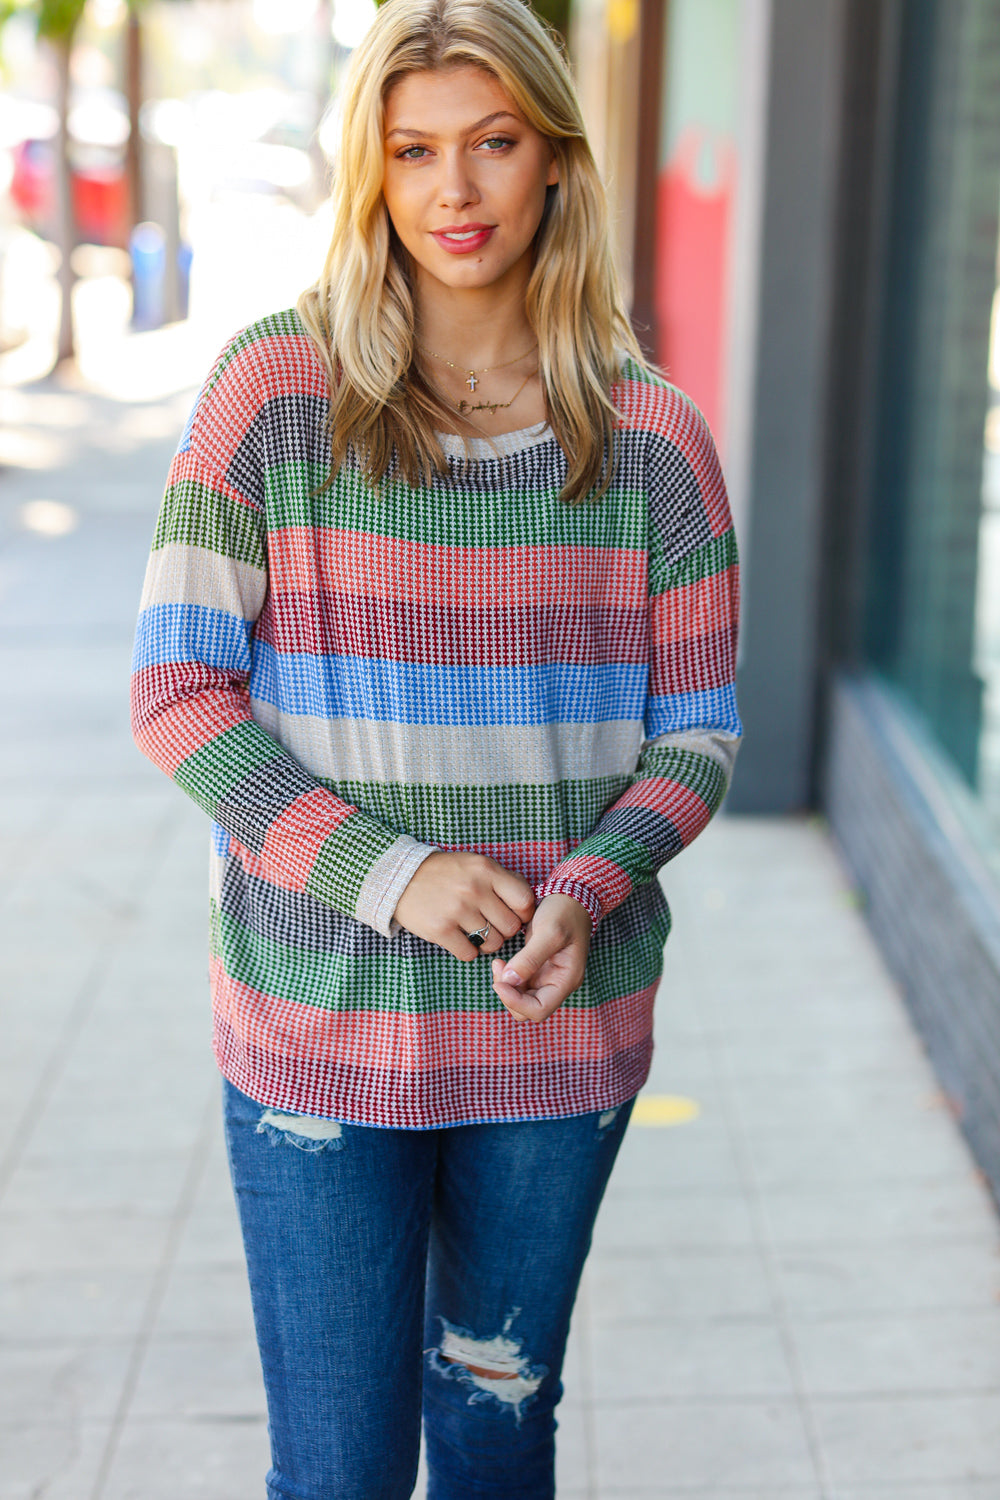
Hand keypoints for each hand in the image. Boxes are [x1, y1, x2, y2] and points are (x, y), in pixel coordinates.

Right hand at [393, 850, 535, 959]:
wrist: (401, 878)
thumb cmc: (446, 873)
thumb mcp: (476, 864)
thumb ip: (504, 879)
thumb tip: (529, 902)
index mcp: (487, 870)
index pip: (524, 901)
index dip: (523, 913)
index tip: (513, 914)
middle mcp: (474, 889)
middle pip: (510, 927)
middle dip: (504, 931)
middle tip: (491, 925)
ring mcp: (457, 910)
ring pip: (492, 943)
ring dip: (487, 943)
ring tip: (475, 932)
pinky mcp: (440, 929)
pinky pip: (469, 954)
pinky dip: (467, 951)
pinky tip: (459, 938)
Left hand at [490, 894, 591, 1023]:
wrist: (571, 897)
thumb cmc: (564, 912)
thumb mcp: (549, 932)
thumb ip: (530, 958)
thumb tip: (509, 981)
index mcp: (566, 980)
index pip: (539, 1010)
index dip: (516, 1002)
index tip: (499, 982)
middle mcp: (557, 984)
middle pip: (528, 1009)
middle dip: (509, 994)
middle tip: (499, 968)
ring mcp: (547, 978)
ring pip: (520, 998)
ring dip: (505, 985)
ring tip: (498, 963)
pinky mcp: (537, 969)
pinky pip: (518, 984)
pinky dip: (507, 977)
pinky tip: (501, 961)